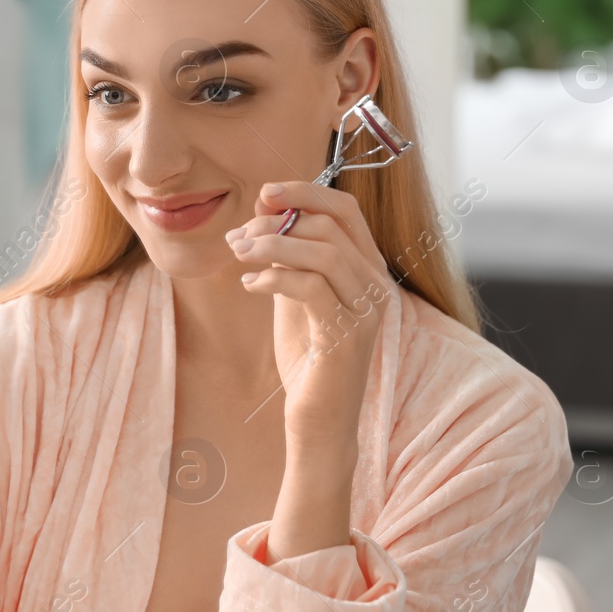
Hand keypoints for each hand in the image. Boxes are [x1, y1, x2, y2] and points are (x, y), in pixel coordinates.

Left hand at [225, 179, 394, 452]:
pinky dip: (274, 277)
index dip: (305, 192)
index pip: (346, 210)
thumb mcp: (295, 293)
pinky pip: (311, 286)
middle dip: (276, 223)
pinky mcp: (348, 335)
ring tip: (237, 254)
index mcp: (366, 269)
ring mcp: (366, 310)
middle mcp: (375, 284)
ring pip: (323, 251)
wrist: (318, 419)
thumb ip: (287, 254)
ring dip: (271, 245)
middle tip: (238, 238)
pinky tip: (250, 285)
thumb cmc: (307, 357)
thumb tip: (263, 208)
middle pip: (331, 225)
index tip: (263, 193)